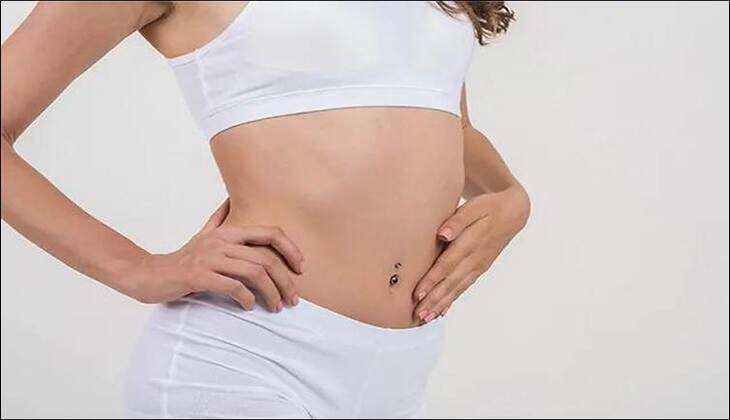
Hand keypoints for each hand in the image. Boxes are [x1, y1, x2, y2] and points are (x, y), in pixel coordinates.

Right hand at [124, 199, 304, 311]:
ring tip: (276, 307)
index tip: (300, 269)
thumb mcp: (204, 235)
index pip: (270, 233)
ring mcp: (209, 258)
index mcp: (228, 232)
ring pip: (253, 273)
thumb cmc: (182, 259)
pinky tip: (249, 306)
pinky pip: (232, 287)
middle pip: (267, 258)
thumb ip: (220, 219)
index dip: (291, 250)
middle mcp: (221, 241)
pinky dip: (246, 298)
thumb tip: (231, 199)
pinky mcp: (198, 276)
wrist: (148, 274)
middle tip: (293, 300)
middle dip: (285, 281)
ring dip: (270, 293)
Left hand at [412, 185, 529, 322]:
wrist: (513, 213)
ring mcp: (478, 266)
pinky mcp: (479, 269)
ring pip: (457, 288)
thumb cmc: (488, 206)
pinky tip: (442, 312)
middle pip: (451, 281)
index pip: (448, 263)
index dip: (432, 279)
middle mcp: (475, 258)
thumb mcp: (475, 207)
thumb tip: (442, 234)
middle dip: (434, 299)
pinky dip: (452, 300)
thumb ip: (458, 221)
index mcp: (472, 242)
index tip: (418, 293)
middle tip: (419, 314)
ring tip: (426, 318)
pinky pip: (464, 287)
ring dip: (441, 304)